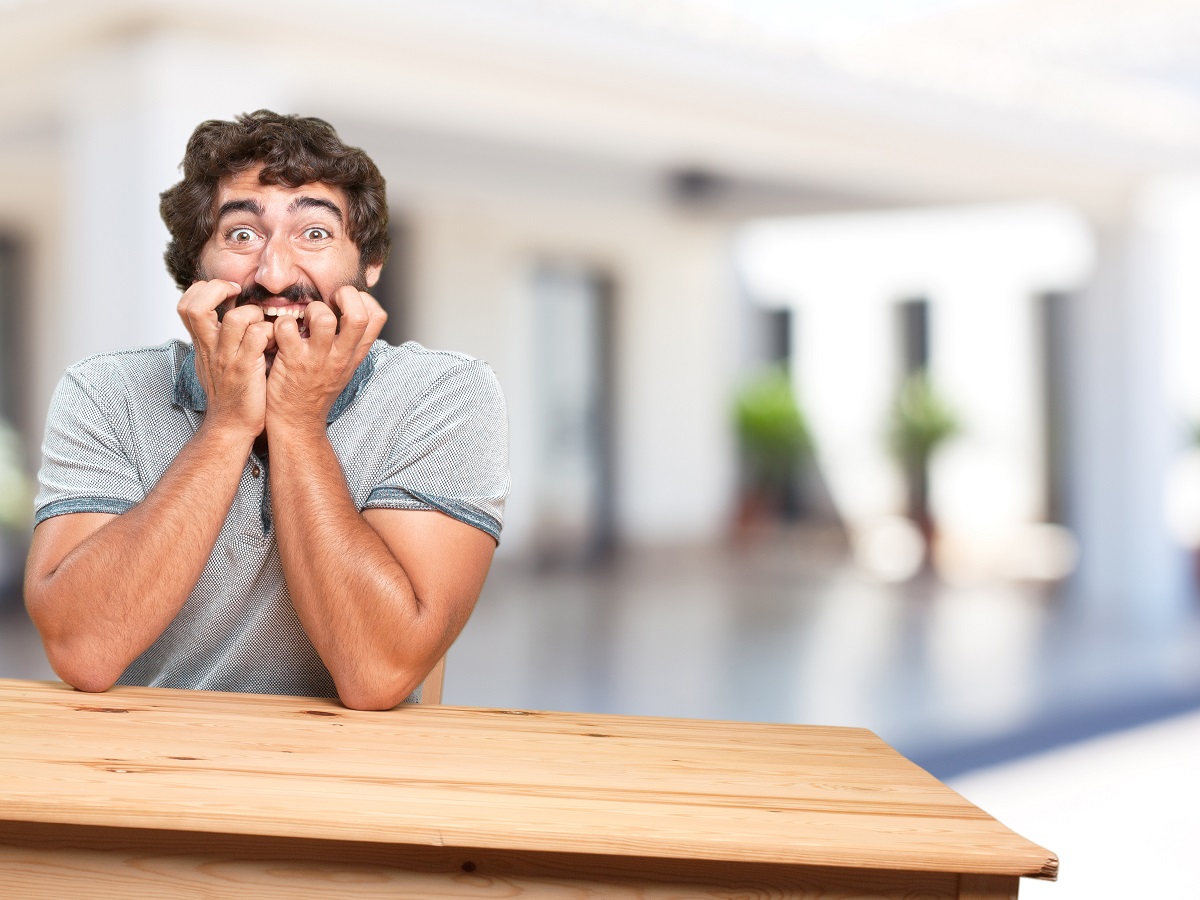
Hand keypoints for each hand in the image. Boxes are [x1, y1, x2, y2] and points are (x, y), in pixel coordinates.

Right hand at [177, 280, 272, 438]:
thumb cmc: (229, 394)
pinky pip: (258, 336)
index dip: (204, 290)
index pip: (186, 305)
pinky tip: (274, 341)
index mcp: (202, 344)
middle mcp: (210, 348)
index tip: (227, 292)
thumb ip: (215, 339)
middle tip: (238, 293)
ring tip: (262, 323)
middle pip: (196, 307)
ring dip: (253, 312)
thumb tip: (224, 314)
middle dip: (218, 289)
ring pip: (235, 318)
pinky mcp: (247, 369)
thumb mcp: (213, 362)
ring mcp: (227, 358)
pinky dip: (270, 332)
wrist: (231, 426)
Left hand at [265, 286, 386, 433]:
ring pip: (322, 317)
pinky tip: (280, 333)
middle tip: (329, 301)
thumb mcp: (344, 367)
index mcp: (355, 354)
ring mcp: (317, 358)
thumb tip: (347, 309)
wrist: (297, 422)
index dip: (363, 299)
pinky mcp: (292, 361)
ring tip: (303, 320)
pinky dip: (280, 323)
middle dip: (344, 295)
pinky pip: (286, 327)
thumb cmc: (317, 390)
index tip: (346, 302)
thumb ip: (348, 341)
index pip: (378, 317)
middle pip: (358, 316)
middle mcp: (340, 355)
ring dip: (309, 309)